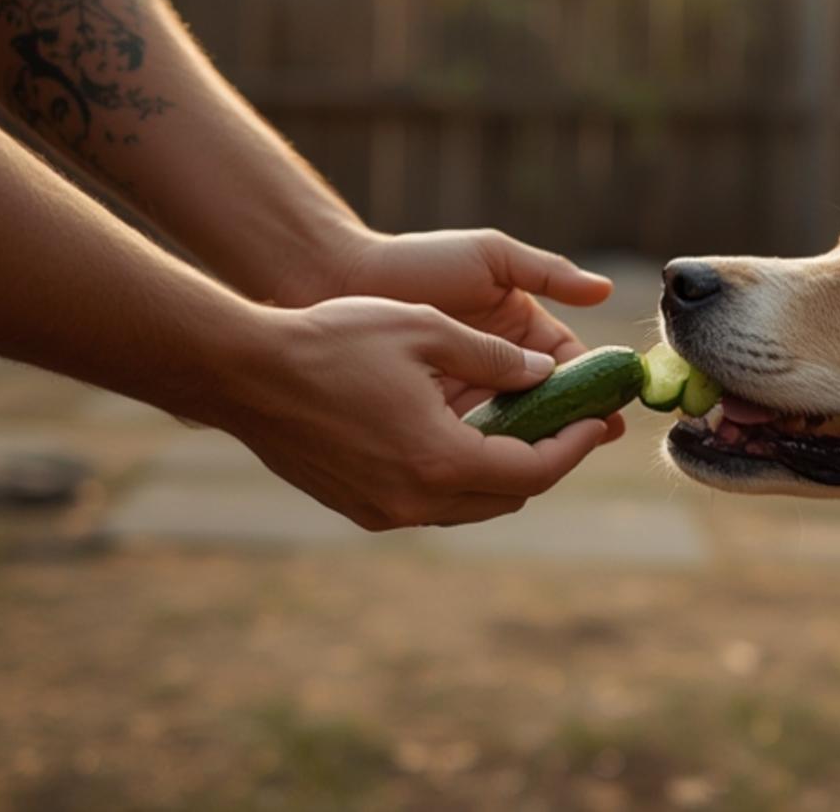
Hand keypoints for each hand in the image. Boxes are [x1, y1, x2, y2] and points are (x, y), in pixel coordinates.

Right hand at [218, 297, 608, 529]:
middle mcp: (415, 500)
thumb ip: (494, 358)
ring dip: (500, 470)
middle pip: (507, 496)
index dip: (573, 446)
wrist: (242, 370)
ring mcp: (382, 510)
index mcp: (441, 460)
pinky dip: (458, 474)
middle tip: (569, 423)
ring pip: (468, 504)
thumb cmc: (333, 340)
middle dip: (544, 460)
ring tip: (521, 424)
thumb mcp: (426, 330)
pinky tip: (460, 432)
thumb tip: (545, 375)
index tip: (597, 421)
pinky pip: (429, 502)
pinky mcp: (357, 507)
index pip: (533, 471)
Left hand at [334, 229, 624, 436]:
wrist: (332, 282)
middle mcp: (495, 365)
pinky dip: (481, 452)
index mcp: (518, 329)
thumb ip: (546, 271)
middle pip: (545, 405)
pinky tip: (491, 463)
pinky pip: (466, 445)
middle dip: (565, 423)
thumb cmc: (413, 262)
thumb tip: (603, 291)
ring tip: (545, 456)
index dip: (591, 387)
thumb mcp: (487, 256)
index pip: (568, 366)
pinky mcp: (429, 420)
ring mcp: (463, 396)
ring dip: (527, 441)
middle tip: (586, 441)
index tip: (607, 408)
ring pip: (510, 430)